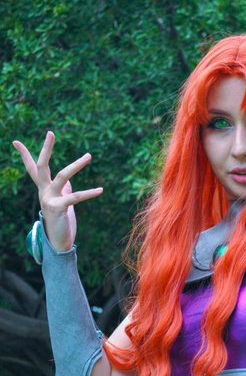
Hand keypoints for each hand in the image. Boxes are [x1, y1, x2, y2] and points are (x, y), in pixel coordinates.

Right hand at [13, 131, 102, 251]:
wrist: (58, 242)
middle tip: (50, 132)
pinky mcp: (60, 208)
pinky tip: (100, 190)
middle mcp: (44, 191)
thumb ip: (64, 190)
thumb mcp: (62, 202)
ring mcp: (50, 199)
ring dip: (77, 165)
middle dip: (46, 149)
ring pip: (63, 177)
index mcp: (43, 188)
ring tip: (89, 155)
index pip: (32, 168)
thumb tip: (69, 181)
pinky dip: (89, 193)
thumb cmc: (61, 220)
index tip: (15, 141)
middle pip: (42, 165)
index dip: (24, 154)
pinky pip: (75, 197)